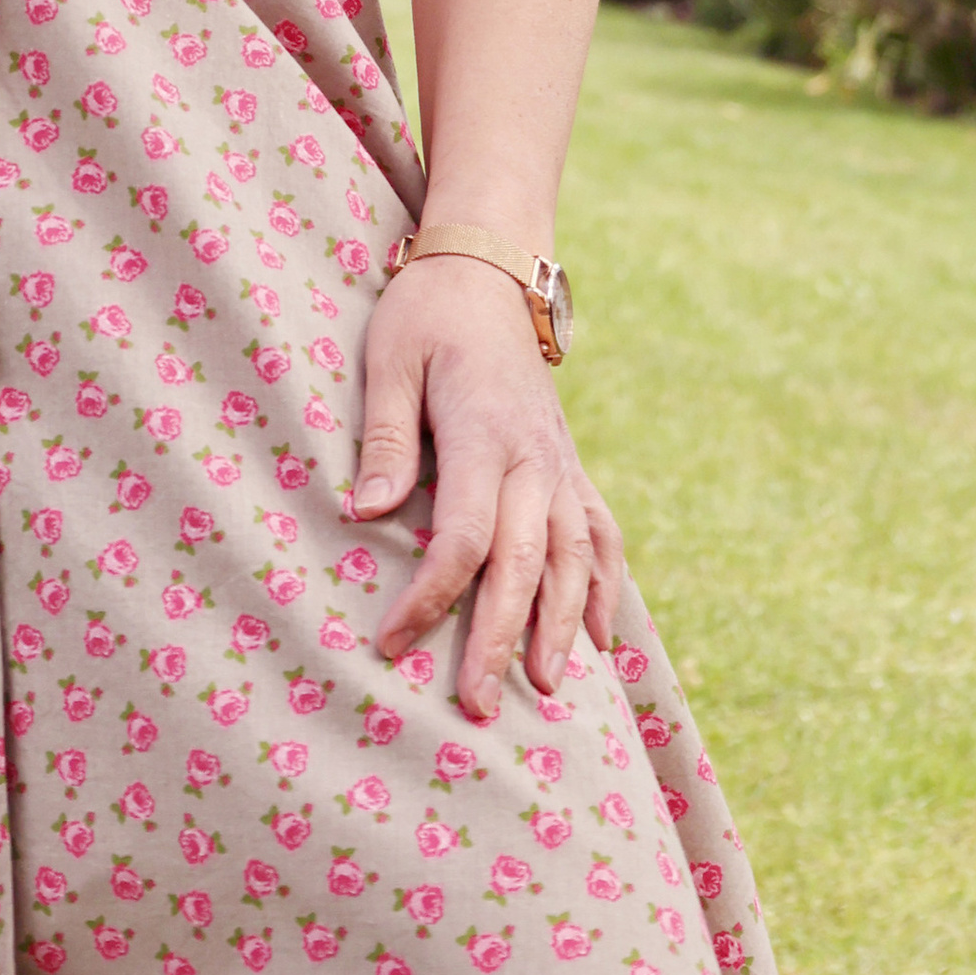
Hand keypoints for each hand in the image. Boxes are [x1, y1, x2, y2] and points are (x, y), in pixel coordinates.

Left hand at [352, 254, 624, 720]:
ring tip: (548, 690)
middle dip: (503, 637)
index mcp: (484, 431)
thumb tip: (369, 511)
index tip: (392, 641)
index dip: (432, 595)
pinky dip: (607, 586)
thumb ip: (384, 436)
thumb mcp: (389, 358)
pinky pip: (602, 532)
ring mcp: (560, 462)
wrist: (489, 267)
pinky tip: (600, 639)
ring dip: (563, 625)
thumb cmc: (425, 313)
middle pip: (525, 562)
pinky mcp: (569, 465)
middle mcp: (534, 455)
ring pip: (575, 557)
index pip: (466, 534)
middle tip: (479, 707)